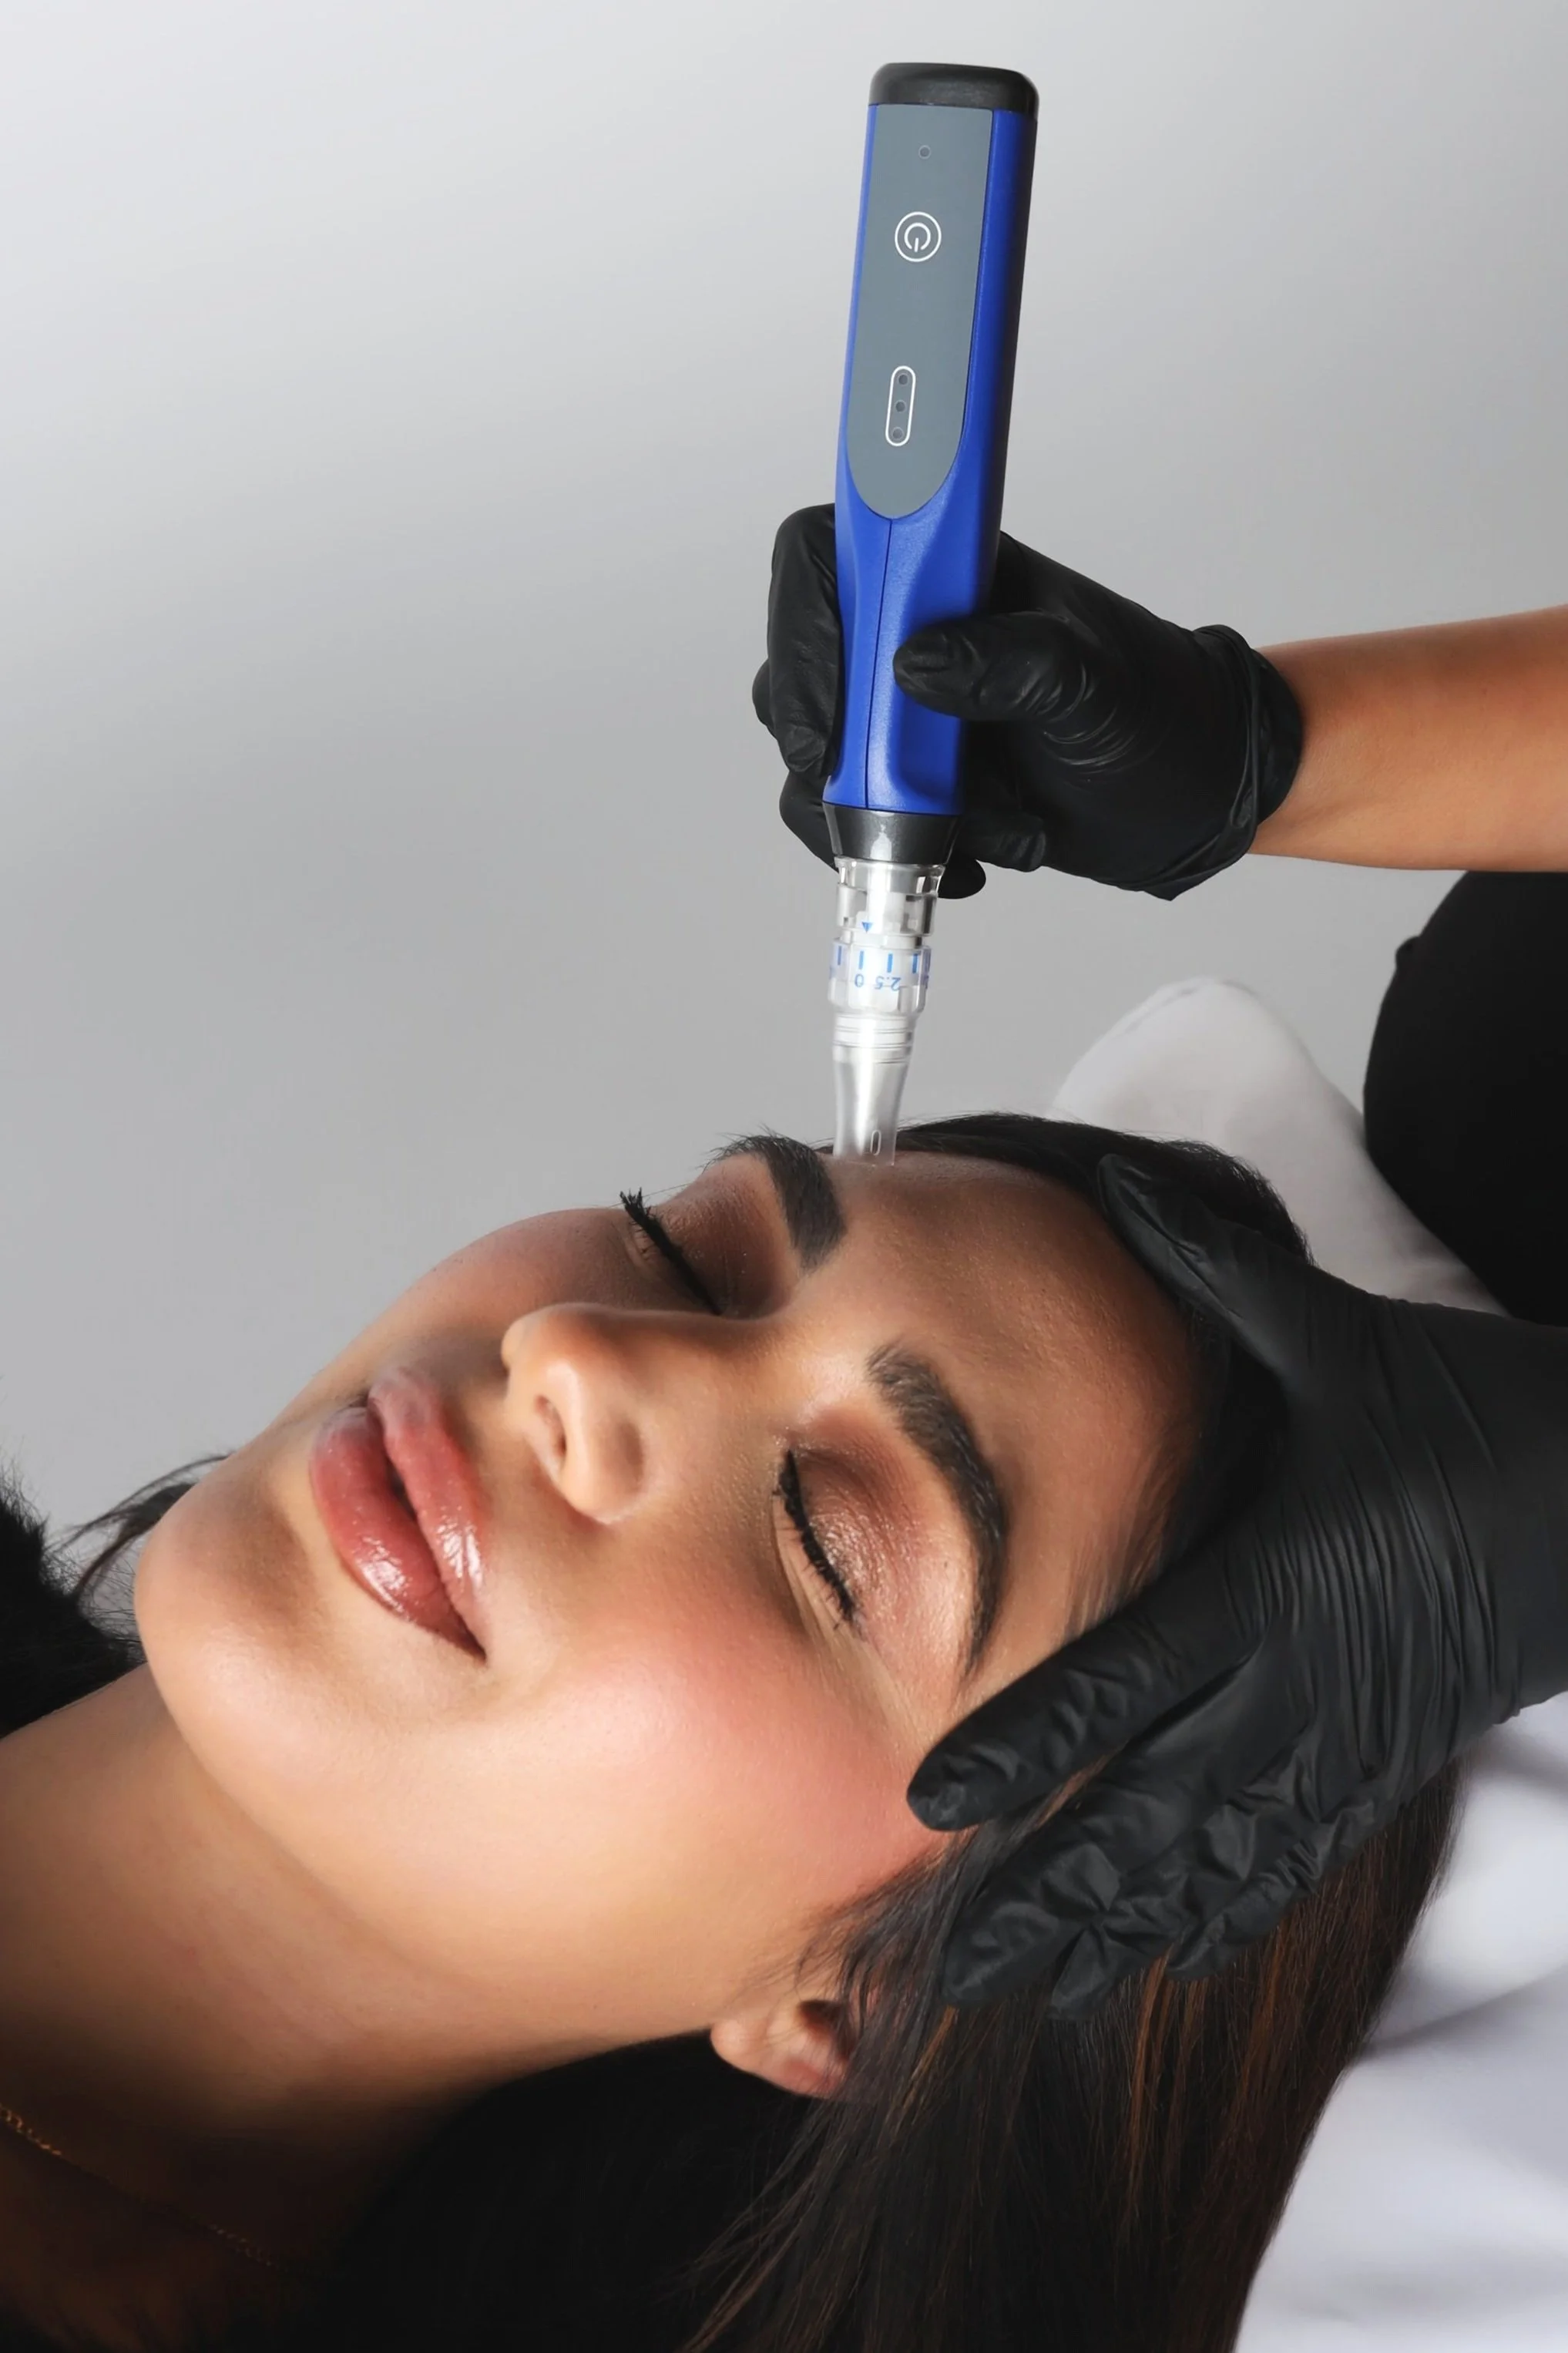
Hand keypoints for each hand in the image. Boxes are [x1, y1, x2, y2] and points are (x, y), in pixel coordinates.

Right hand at [753, 506, 1301, 897]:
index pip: (825, 555)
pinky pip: (850, 816)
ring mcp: (899, 708)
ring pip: (818, 754)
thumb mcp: (1099, 688)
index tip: (834, 712)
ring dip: (882, 814)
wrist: (1194, 797)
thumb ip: (1019, 664)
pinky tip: (977, 855)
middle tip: (894, 795)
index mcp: (950, 570)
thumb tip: (918, 666)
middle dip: (836, 744)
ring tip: (986, 830)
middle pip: (799, 665)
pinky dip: (899, 850)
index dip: (802, 625)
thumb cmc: (1161, 718)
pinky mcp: (906, 777)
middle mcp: (908, 630)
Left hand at [909, 1157, 1567, 2013]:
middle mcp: (1297, 1682)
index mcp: (1271, 1582)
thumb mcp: (1347, 1341)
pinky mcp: (1389, 1759)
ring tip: (1036, 1991)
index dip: (1025, 1747)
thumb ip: (1224, 1279)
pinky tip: (1175, 1959)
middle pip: (1151, 1808)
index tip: (935, 1803)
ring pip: (1216, 1858)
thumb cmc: (1483, 1413)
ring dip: (1124, 1928)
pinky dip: (1229, 1913)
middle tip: (957, 1961)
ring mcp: (1347, 1736)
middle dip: (1050, 1890)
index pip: (1122, 1679)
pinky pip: (1296, 1857)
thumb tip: (1129, 1194)